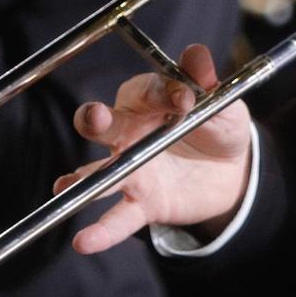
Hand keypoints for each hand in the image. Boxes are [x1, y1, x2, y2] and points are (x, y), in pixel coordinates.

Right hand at [58, 44, 253, 254]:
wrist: (232, 173)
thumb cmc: (218, 127)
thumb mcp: (223, 102)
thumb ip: (206, 83)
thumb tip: (197, 55)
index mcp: (148, 101)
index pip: (145, 91)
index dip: (162, 92)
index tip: (185, 99)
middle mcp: (130, 133)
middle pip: (104, 124)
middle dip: (95, 119)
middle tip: (97, 118)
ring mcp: (133, 170)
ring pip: (101, 173)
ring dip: (82, 179)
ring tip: (64, 187)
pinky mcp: (142, 204)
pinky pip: (118, 219)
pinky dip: (101, 232)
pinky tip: (84, 241)